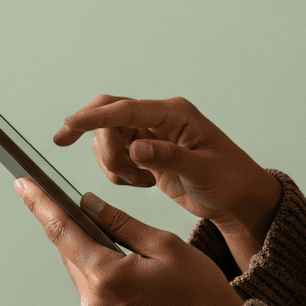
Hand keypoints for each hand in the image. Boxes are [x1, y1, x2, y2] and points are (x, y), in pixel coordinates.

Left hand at [15, 177, 242, 305]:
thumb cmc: (201, 293)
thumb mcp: (165, 245)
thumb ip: (120, 223)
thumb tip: (86, 204)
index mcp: (107, 277)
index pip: (62, 232)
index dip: (40, 204)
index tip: (22, 184)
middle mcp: (93, 304)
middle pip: (72, 255)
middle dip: (82, 232)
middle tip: (103, 217)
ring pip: (84, 275)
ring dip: (98, 258)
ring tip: (139, 258)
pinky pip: (96, 297)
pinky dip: (107, 280)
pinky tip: (138, 281)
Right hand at [53, 95, 280, 230]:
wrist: (237, 197)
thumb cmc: (229, 180)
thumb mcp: (203, 171)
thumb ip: (169, 158)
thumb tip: (136, 149)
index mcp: (175, 114)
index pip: (126, 109)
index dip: (94, 117)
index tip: (68, 126)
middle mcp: (159, 118)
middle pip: (109, 121)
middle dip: (106, 148)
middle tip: (127, 177)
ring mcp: (150, 134)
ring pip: (107, 141)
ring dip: (115, 166)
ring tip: (145, 182)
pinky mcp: (144, 151)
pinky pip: (114, 157)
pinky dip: (120, 174)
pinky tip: (145, 183)